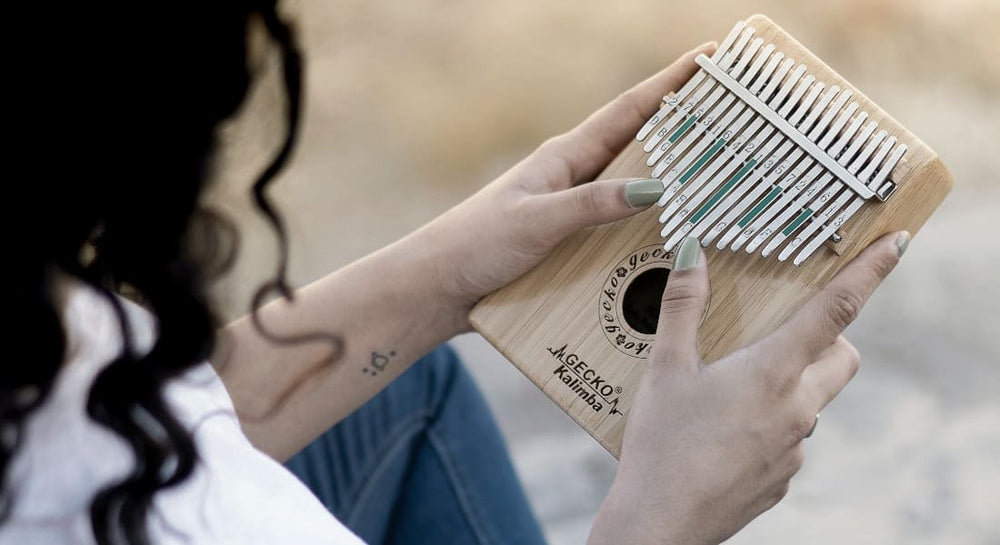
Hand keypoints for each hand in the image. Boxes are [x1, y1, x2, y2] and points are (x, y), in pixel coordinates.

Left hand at [406, 42, 717, 333]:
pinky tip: (672, 240)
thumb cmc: (475, 245)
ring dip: (672, 179)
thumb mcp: (537, 222)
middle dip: (685, 125)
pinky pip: (619, 226)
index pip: (628, 111)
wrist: (437, 288)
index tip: (710, 55)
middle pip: (639, 143)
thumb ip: (591, 205)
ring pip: (633, 186)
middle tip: (733, 115)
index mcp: (565, 157)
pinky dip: (647, 225)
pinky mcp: (567, 240)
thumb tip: (655, 187)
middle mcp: (573, 176)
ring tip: (719, 176)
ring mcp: (572, 208)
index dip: (670, 82)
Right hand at [588, 232, 908, 544]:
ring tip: (732, 389)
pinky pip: (791, 439)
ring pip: (814, 401)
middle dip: (828, 337)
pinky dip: (770, 424)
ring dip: (791, 384)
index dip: (870, 272)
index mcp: (773, 372)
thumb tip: (691, 251)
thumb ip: (682, 305)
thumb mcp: (664, 368)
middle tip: (783, 332)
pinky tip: (723, 433)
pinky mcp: (782, 478)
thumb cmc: (661, 444)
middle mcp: (798, 409)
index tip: (898, 244)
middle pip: (842, 358)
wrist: (660, 524)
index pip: (835, 309)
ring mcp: (794, 448)